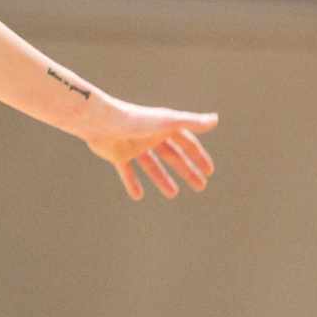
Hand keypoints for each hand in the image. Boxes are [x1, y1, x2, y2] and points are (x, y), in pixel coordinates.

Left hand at [82, 99, 218, 200]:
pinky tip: (138, 196)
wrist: (100, 122)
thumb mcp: (167, 122)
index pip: (186, 142)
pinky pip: (127, 170)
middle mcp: (149, 136)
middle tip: (200, 187)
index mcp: (162, 127)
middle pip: (173, 156)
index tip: (209, 171)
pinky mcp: (117, 154)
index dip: (198, 156)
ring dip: (162, 179)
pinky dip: (132, 182)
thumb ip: (191, 122)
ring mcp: (133, 145)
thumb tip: (216, 120)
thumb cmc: (135, 120)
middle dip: (187, 170)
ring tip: (173, 194)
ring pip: (152, 165)